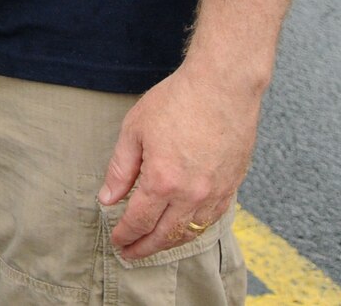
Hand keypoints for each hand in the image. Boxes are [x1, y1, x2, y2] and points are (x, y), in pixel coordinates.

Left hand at [98, 60, 260, 259]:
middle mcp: (192, 194)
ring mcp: (216, 193)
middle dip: (145, 248)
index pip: (139, 221)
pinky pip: (212, 219)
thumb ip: (120, 169)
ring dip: (169, 243)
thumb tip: (108, 198)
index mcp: (163, 181)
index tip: (116, 241)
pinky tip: (183, 227)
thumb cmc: (176, 102)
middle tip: (130, 254)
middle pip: (165, 235)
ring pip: (191, 232)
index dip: (125, 234)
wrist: (222, 87)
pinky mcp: (232, 186)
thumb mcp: (134, 130)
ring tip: (153, 245)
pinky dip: (194, 228)